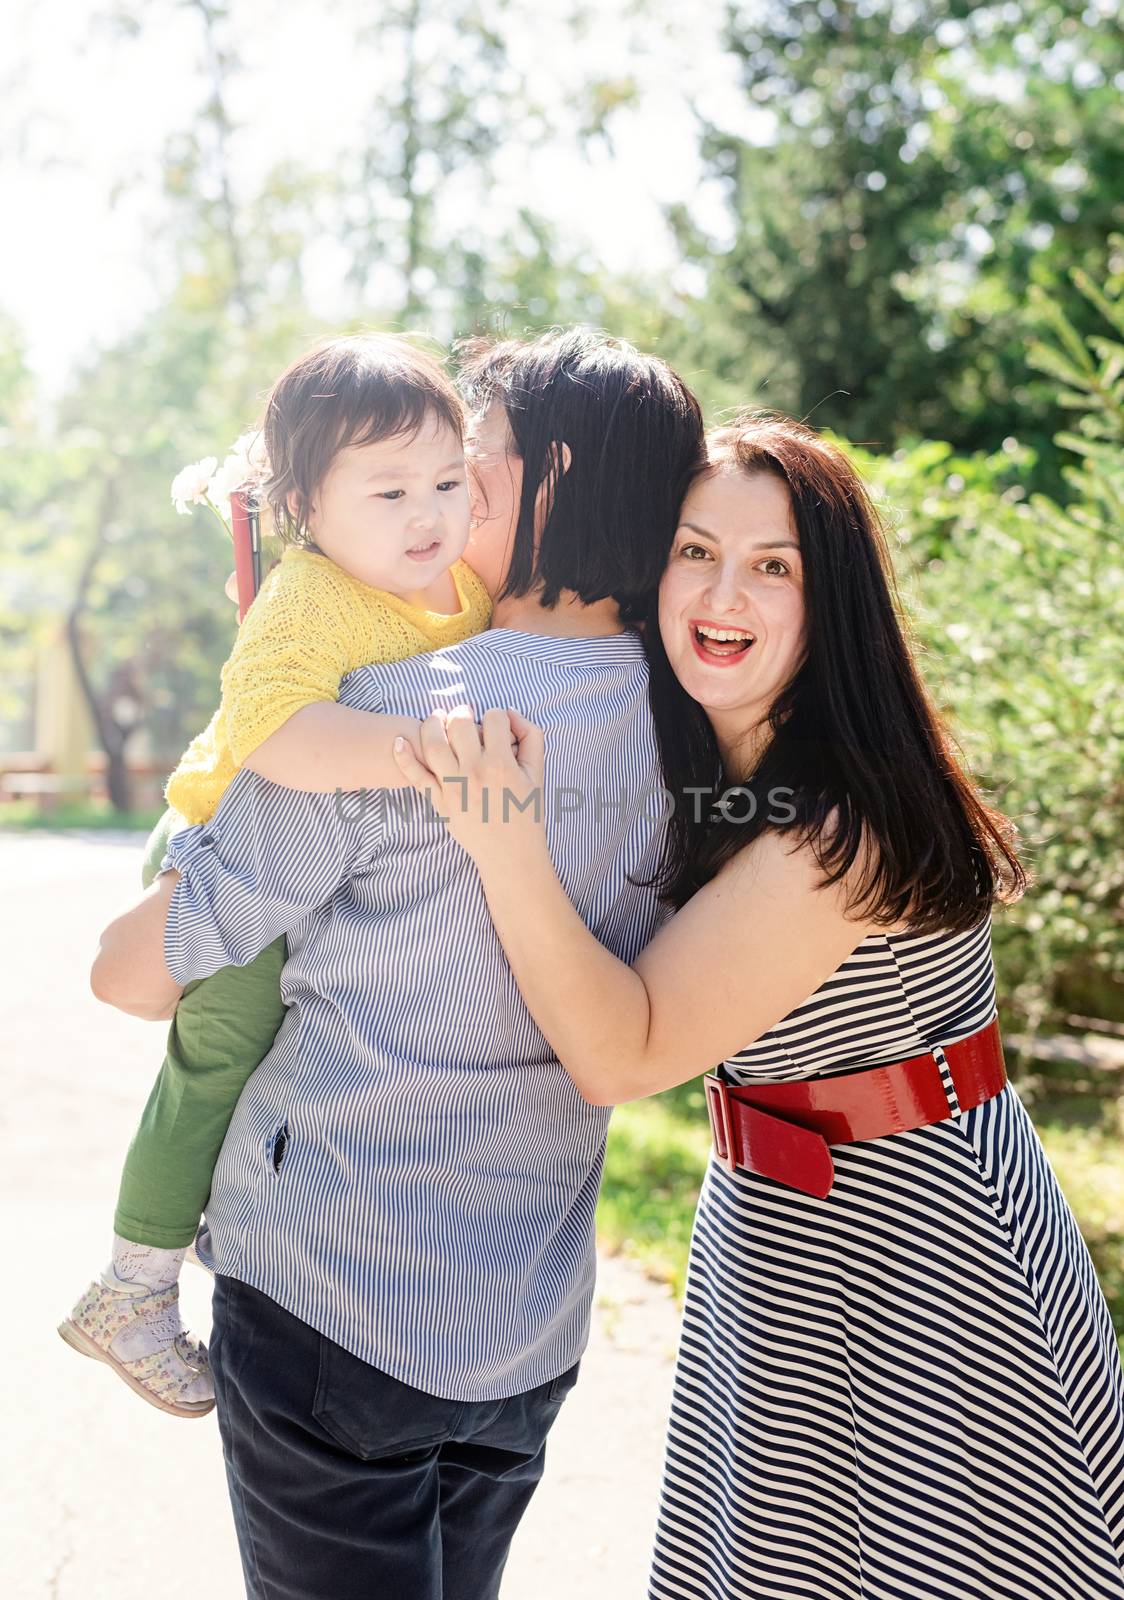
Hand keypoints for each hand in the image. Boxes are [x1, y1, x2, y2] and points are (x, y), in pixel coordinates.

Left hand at [392, 705, 546, 869]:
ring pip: (433, 743)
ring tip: (437, 719)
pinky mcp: (439, 802)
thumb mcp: (538, 774)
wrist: (511, 856)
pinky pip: (415, 777)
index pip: (494, 718)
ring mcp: (453, 787)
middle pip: (460, 723)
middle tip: (464, 715)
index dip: (497, 716)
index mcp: (502, 764)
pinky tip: (398, 742)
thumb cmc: (527, 814)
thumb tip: (509, 713)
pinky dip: (403, 757)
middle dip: (462, 712)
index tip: (497, 726)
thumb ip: (531, 736)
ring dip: (432, 724)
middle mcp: (475, 772)